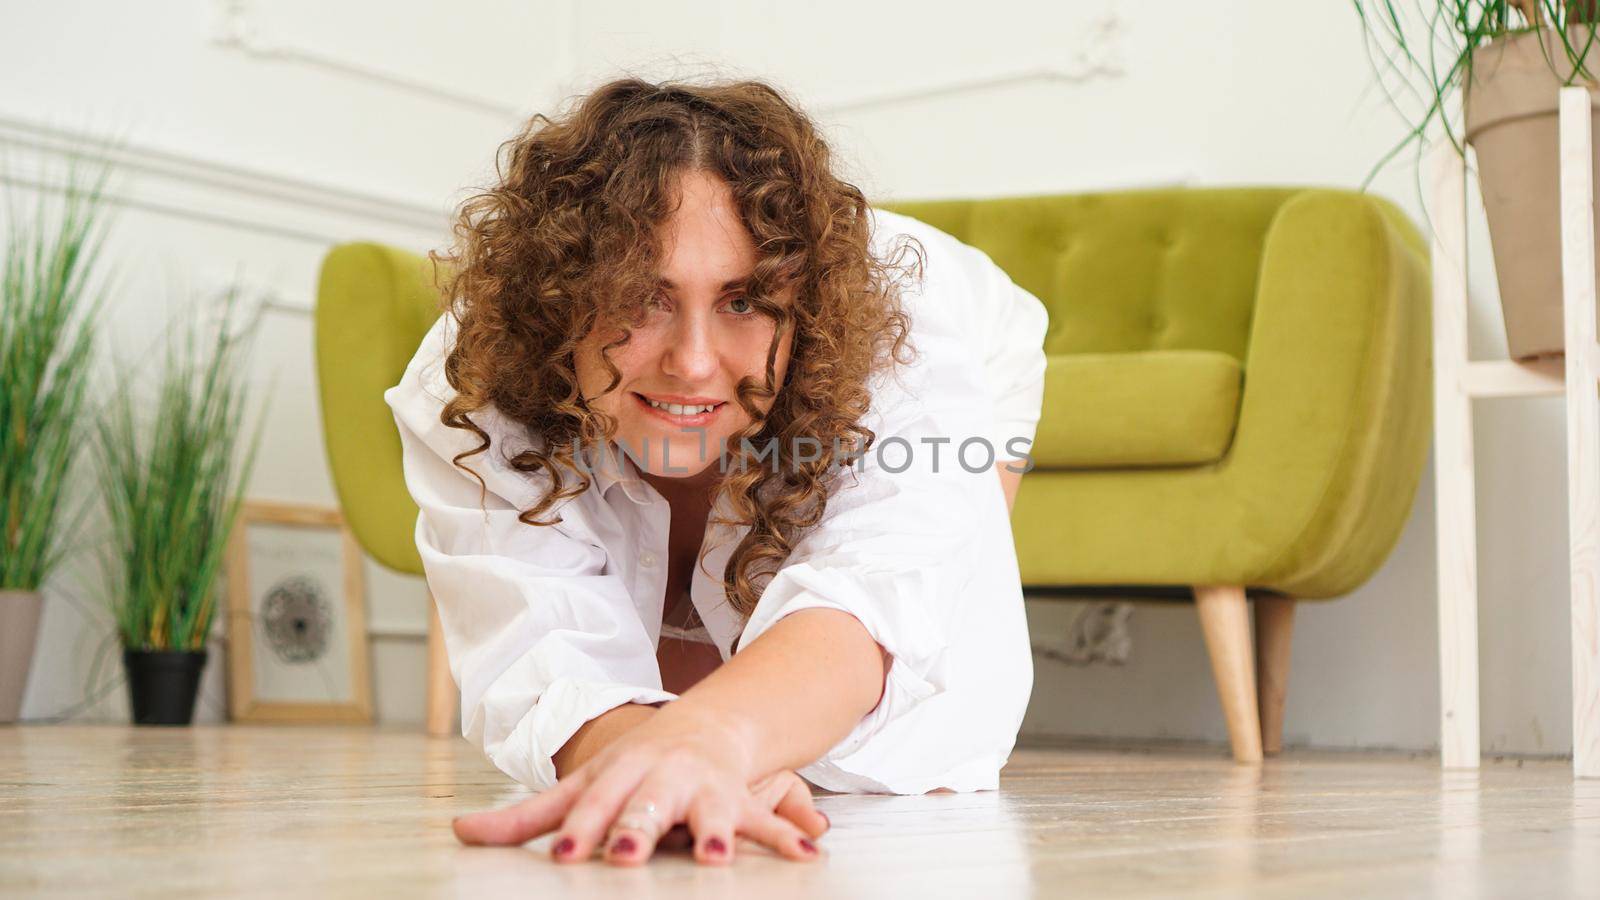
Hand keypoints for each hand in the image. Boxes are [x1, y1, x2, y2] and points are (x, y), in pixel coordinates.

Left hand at [451, 707, 828, 864]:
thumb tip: (457, 830)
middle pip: (647, 805)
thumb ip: (523, 817)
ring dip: (712, 832)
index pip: (593, 804)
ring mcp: (704, 787)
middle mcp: (661, 777)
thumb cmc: (631, 766)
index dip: (580, 830)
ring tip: (713, 859)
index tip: (565, 857)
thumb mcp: (579, 785)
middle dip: (637, 828)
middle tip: (625, 855)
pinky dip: (790, 835)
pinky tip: (808, 853)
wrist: (704, 725)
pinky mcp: (742, 800)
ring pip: (709, 811)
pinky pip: (769, 819)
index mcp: (617, 774)